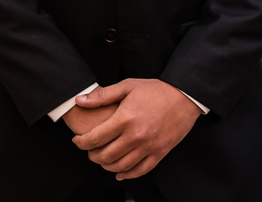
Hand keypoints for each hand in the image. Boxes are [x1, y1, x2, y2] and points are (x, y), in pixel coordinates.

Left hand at [71, 79, 202, 179]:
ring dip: (106, 166)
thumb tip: (79, 100)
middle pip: (105, 156)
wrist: (184, 96)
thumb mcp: (127, 86)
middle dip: (92, 155)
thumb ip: (102, 95)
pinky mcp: (159, 153)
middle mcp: (135, 136)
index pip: (95, 138)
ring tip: (102, 159)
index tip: (76, 140)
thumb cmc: (155, 90)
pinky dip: (127, 175)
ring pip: (120, 167)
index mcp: (125, 119)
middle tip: (89, 150)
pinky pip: (140, 171)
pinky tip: (120, 172)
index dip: (81, 142)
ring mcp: (148, 147)